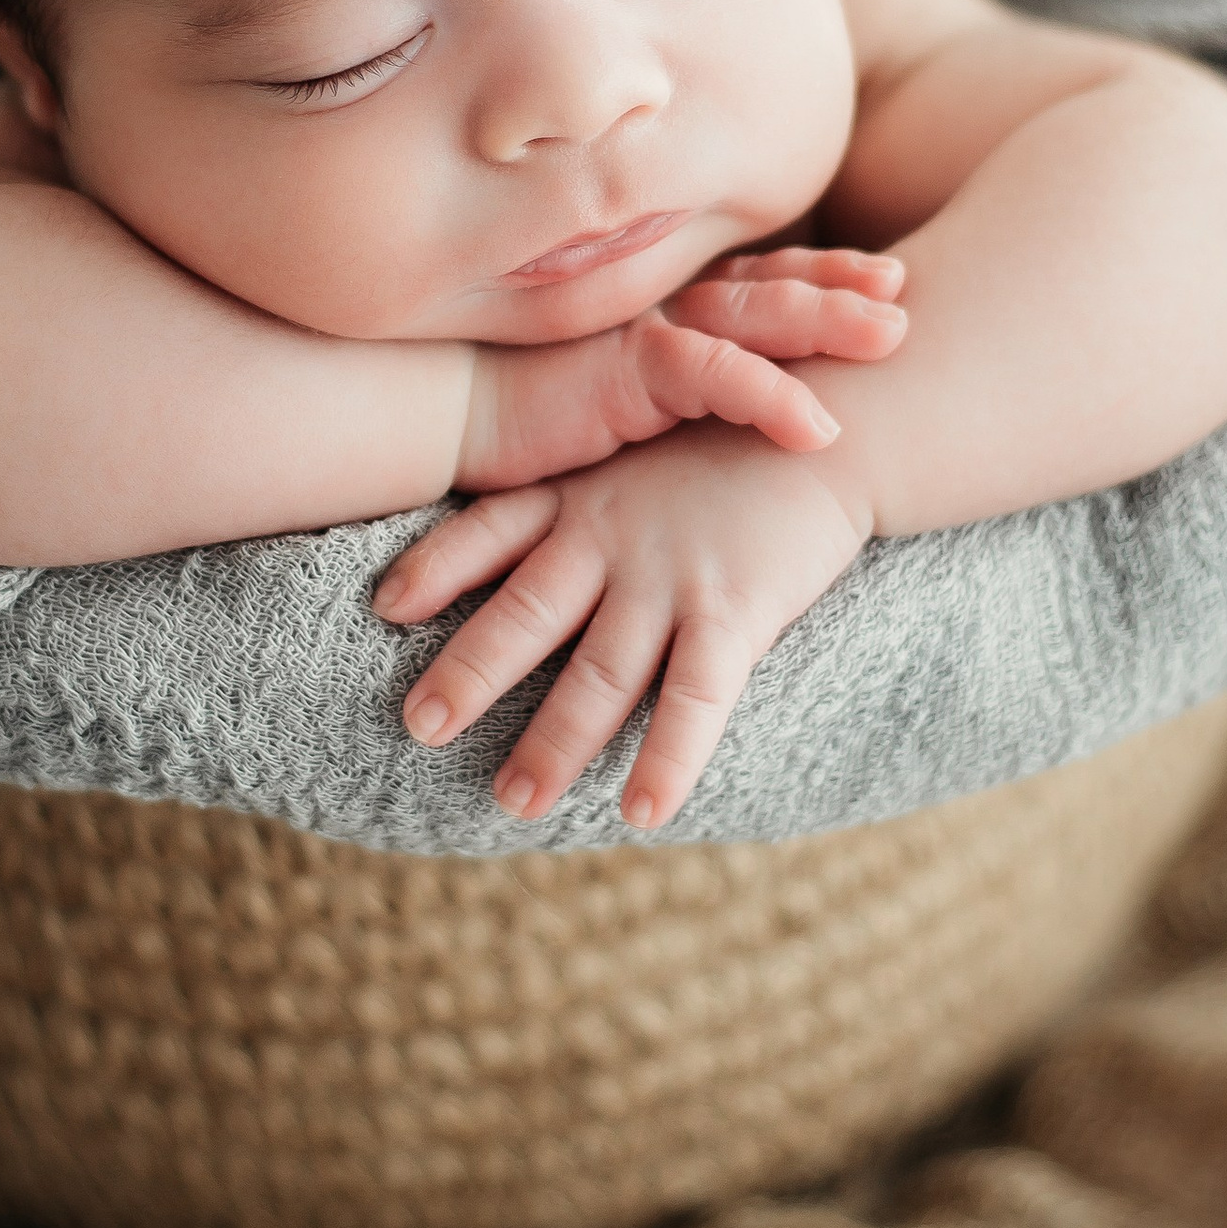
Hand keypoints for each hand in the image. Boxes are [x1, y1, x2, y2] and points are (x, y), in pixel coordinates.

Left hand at [378, 422, 866, 830]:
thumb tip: (547, 541)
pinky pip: (692, 698)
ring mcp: (668, 575)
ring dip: (553, 742)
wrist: (840, 414)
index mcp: (582, 492)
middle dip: (469, 673)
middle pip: (524, 613)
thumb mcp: (644, 446)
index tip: (386, 606)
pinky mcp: (734, 608)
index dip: (435, 567)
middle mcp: (610, 536)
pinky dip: (666, 758)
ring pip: (597, 673)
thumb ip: (590, 492)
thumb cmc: (741, 429)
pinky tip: (640, 813)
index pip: (488, 529)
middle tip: (418, 727)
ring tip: (514, 801)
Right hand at [460, 261, 904, 493]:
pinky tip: (819, 426)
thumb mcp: (609, 389)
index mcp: (663, 307)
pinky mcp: (626, 367)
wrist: (437, 406)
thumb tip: (713, 408)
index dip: (822, 272)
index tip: (887, 277)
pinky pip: (714, 376)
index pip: (755, 278)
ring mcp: (647, 328)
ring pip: (756, 317)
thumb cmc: (516, 403)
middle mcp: (662, 305)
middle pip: (771, 284)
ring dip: (828, 323)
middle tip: (908, 294)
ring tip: (895, 338)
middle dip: (844, 285)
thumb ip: (664, 381)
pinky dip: (769, 397)